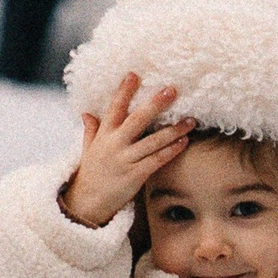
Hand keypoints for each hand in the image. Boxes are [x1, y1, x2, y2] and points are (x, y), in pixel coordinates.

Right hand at [61, 74, 193, 227]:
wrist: (87, 203)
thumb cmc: (92, 173)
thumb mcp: (88, 149)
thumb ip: (91, 130)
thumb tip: (86, 112)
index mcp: (104, 134)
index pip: (114, 108)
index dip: (124, 91)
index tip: (134, 74)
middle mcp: (114, 144)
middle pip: (137, 120)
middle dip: (155, 104)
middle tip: (172, 90)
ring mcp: (125, 160)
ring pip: (152, 142)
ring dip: (174, 130)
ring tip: (191, 120)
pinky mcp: (135, 176)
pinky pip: (156, 161)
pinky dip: (171, 151)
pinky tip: (184, 142)